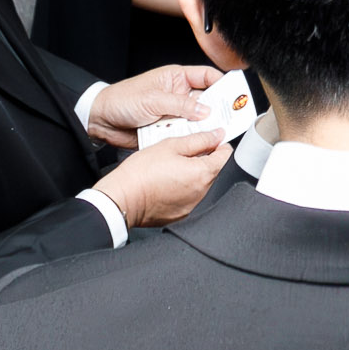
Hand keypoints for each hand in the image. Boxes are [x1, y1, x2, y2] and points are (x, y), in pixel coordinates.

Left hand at [88, 63, 218, 146]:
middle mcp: (178, 95)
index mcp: (176, 78)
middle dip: (217, 110)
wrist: (101, 120)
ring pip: (197, 121)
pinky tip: (193, 142)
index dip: (223, 83)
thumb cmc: (122, 100)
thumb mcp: (154, 99)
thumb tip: (206, 111)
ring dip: (201, 128)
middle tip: (230, 119)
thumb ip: (181, 105)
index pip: (207, 76)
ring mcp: (174, 114)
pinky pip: (185, 135)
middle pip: (206, 102)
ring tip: (211, 133)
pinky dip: (188, 138)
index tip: (236, 94)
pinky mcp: (168, 130)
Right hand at [94, 129, 231, 227]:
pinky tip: (168, 182)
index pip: (226, 155)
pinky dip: (184, 189)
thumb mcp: (170, 146)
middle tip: (184, 152)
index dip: (218, 144)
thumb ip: (198, 139)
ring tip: (172, 168)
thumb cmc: (142, 172)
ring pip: (202, 184)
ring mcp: (193, 206)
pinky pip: (191, 198)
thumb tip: (217, 135)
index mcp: (202, 173)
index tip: (209, 140)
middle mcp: (202, 192)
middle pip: (215, 170)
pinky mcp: (182, 214)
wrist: (122, 198)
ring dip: (194, 174)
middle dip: (204, 159)